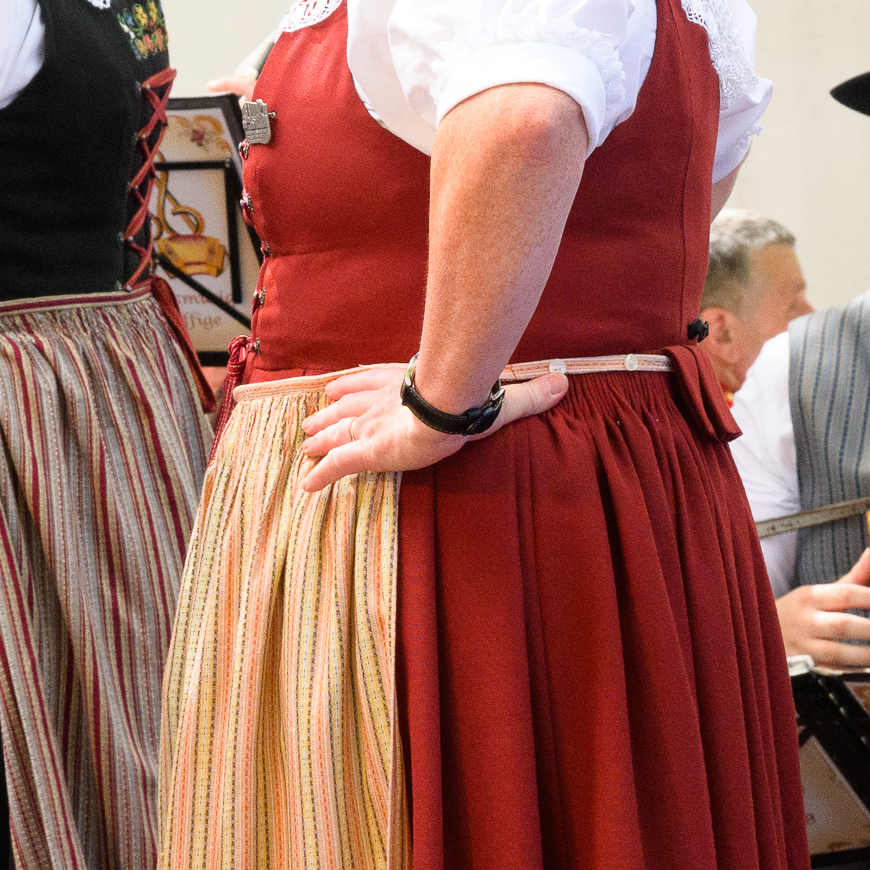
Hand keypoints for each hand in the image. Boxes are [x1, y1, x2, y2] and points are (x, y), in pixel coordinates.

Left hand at [290, 360, 573, 497]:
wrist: (450, 407)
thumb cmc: (471, 400)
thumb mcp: (501, 399)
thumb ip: (527, 395)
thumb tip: (565, 382)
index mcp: (402, 388)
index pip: (368, 384)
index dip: (351, 388)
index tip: (336, 390)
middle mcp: (378, 405)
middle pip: (344, 410)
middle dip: (327, 417)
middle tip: (310, 424)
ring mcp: (368, 427)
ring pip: (332, 433)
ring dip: (318, 440)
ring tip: (303, 448)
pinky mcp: (365, 450)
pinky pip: (335, 466)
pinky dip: (320, 476)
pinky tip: (306, 487)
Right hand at [776, 558, 869, 671]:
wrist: (759, 635)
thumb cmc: (798, 612)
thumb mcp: (817, 593)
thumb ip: (850, 579)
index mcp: (810, 598)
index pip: (844, 594)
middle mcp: (805, 622)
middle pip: (842, 625)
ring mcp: (803, 647)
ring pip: (837, 653)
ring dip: (865, 654)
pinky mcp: (804, 668)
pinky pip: (832, 673)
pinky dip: (853, 674)